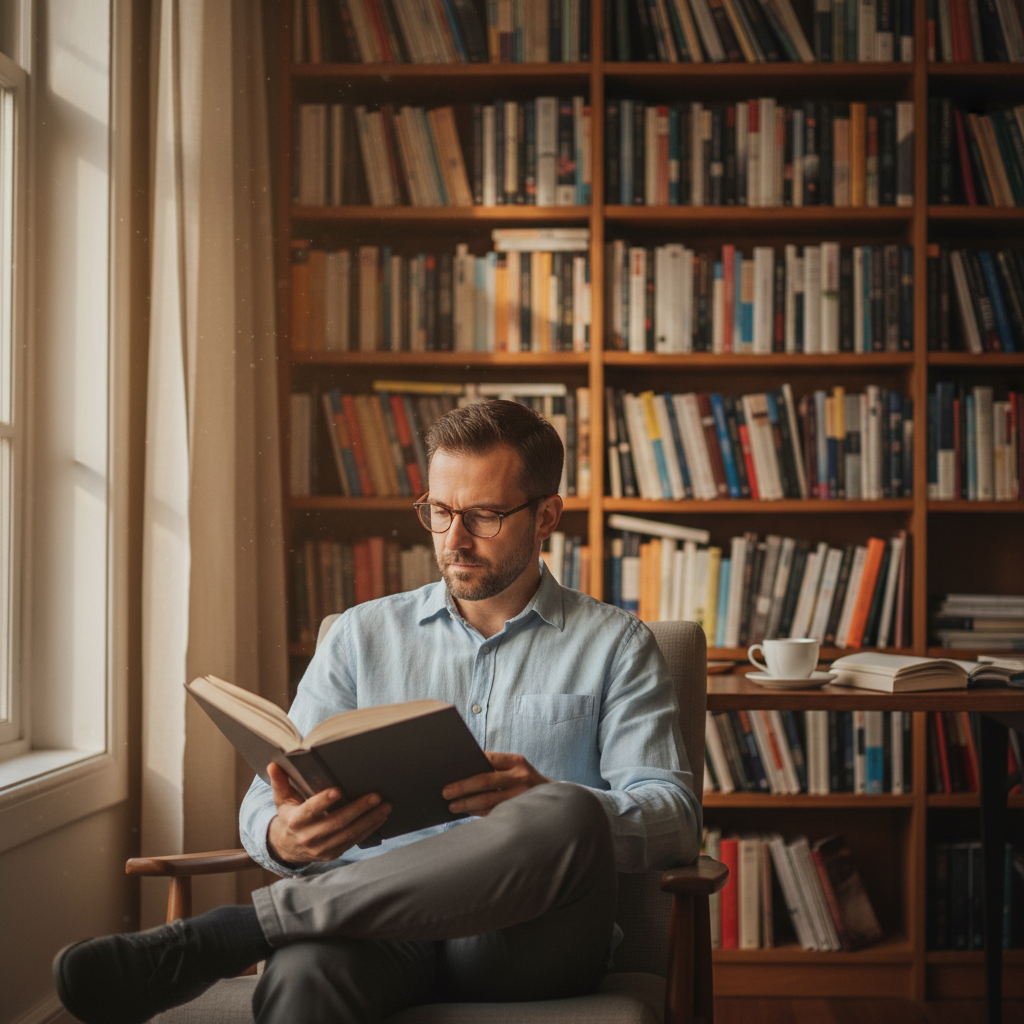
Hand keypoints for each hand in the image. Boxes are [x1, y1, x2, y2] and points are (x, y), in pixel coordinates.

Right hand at [265, 763, 390, 864]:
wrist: (285, 847)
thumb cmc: (288, 816)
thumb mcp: (282, 800)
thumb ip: (280, 782)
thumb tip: (274, 764)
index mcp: (295, 821)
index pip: (310, 811)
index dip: (323, 801)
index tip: (338, 790)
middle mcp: (308, 837)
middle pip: (336, 822)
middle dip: (358, 809)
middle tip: (376, 796)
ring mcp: (321, 848)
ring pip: (349, 834)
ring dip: (369, 820)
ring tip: (385, 806)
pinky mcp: (332, 854)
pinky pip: (353, 841)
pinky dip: (368, 829)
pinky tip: (380, 818)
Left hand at [442, 751, 551, 816]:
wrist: (558, 800)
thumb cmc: (527, 781)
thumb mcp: (517, 768)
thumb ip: (498, 769)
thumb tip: (465, 773)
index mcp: (517, 761)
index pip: (489, 759)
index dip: (470, 765)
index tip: (452, 769)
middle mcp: (520, 776)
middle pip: (485, 781)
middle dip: (463, 787)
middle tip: (445, 792)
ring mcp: (521, 795)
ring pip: (488, 800)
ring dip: (468, 804)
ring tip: (452, 806)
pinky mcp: (520, 812)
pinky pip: (494, 813)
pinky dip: (479, 813)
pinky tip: (467, 812)